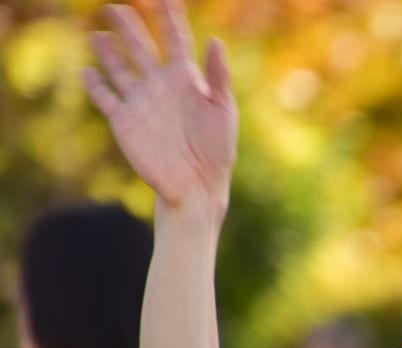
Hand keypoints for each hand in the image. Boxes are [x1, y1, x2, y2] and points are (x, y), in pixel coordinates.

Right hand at [83, 1, 236, 216]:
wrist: (197, 186)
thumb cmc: (217, 151)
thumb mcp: (223, 111)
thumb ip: (218, 76)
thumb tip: (215, 40)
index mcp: (186, 79)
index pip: (175, 38)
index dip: (167, 15)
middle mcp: (160, 85)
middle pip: (140, 46)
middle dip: (129, 25)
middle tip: (116, 7)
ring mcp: (140, 101)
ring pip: (118, 66)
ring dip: (108, 50)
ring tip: (100, 35)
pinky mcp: (123, 120)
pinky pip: (105, 97)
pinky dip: (95, 84)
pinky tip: (88, 71)